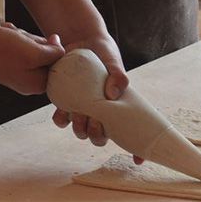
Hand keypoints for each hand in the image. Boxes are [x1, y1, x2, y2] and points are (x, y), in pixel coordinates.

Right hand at [0, 23, 64, 94]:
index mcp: (38, 85)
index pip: (60, 65)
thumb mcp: (34, 52)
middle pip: (47, 55)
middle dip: (35, 42)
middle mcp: (30, 82)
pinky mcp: (10, 61)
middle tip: (19, 41)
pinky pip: (21, 44)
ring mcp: (19, 71)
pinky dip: (15, 36)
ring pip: (34, 47)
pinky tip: (5, 36)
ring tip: (10, 38)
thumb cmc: (0, 50)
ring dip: (24, 37)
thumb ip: (54, 54)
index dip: (52, 49)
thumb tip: (63, 50)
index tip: (37, 45)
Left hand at [50, 34, 133, 152]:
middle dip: (97, 135)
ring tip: (80, 114)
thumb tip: (114, 93)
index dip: (136, 151)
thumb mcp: (113, 62)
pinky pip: (62, 120)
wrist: (80, 41)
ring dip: (80, 128)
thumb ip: (118, 75)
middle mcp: (100, 113)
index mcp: (116, 110)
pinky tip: (63, 111)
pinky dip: (62, 118)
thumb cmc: (103, 54)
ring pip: (81, 132)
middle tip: (96, 121)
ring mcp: (82, 109)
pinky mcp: (65, 103)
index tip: (138, 160)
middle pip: (100, 138)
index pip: (130, 134)